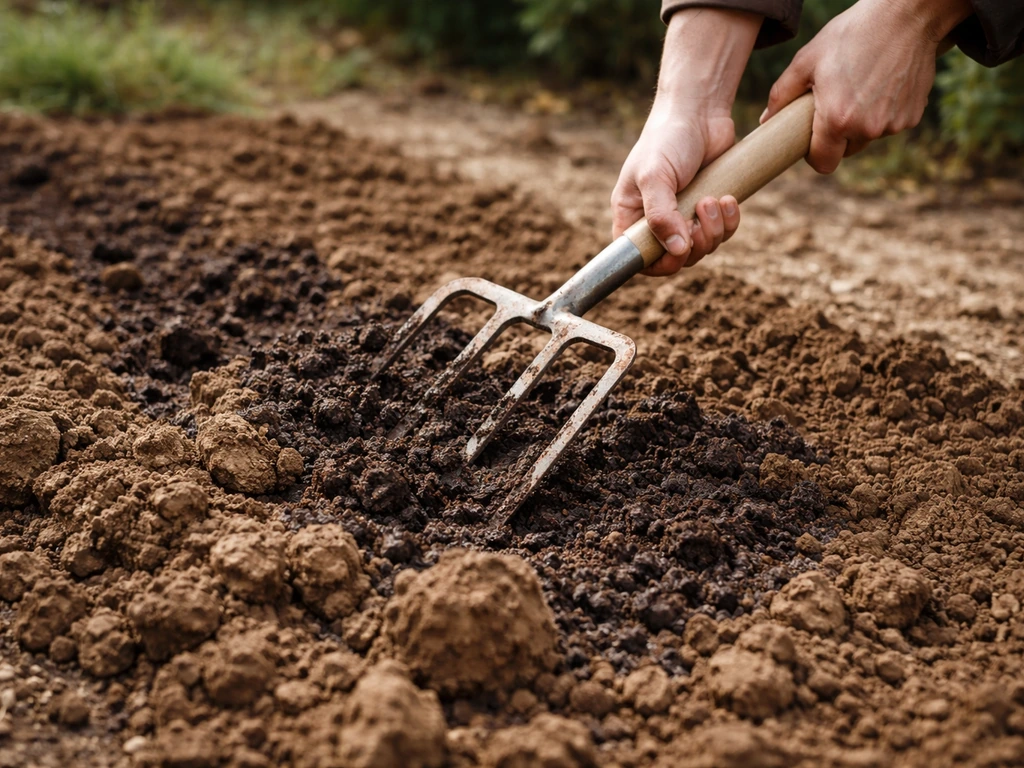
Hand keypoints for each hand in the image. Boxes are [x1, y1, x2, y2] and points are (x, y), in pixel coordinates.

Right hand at [611, 101, 741, 275]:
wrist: (699, 111)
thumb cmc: (667, 139)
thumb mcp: (655, 176)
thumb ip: (660, 215)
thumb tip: (676, 250)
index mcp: (631, 216)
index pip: (639, 258)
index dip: (659, 263)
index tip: (677, 250)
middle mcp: (655, 221)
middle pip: (675, 259)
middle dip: (695, 243)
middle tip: (702, 211)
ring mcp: (683, 216)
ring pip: (701, 248)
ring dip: (714, 230)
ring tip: (714, 199)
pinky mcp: (708, 209)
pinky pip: (721, 233)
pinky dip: (729, 222)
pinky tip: (729, 199)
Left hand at [762, 0, 972, 172]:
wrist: (905, 15)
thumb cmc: (851, 34)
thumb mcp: (807, 60)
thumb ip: (782, 94)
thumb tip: (766, 120)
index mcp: (837, 120)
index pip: (822, 163)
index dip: (814, 154)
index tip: (812, 139)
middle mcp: (867, 129)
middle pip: (846, 151)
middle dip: (838, 135)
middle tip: (836, 103)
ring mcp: (894, 124)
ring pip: (868, 137)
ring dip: (862, 123)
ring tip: (860, 88)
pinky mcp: (913, 116)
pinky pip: (890, 124)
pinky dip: (884, 112)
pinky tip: (882, 85)